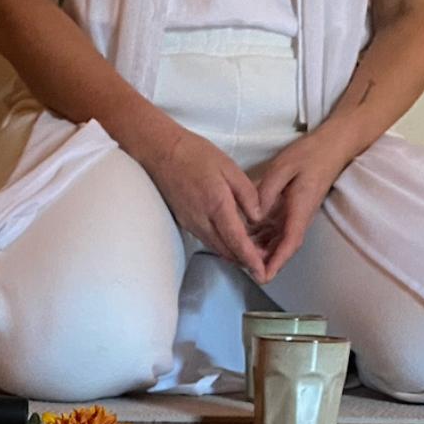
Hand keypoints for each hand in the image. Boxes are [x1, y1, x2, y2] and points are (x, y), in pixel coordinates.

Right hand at [143, 130, 267, 277]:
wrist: (160, 152)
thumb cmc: (195, 154)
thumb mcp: (229, 167)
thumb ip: (247, 193)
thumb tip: (257, 217)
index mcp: (217, 205)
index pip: (236, 241)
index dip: (250, 259)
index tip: (262, 271)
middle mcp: (202, 220)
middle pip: (226, 250)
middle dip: (245, 262)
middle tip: (263, 265)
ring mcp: (191, 223)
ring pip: (216, 247)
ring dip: (233, 255)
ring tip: (252, 256)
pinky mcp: (185, 221)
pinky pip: (207, 239)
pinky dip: (222, 245)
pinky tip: (232, 241)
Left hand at [252, 134, 353, 281]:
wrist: (331, 148)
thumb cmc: (308, 155)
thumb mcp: (283, 168)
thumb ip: (266, 192)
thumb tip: (253, 216)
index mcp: (300, 209)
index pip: (289, 242)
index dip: (276, 261)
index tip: (263, 276)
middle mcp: (300, 217)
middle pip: (283, 247)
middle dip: (265, 262)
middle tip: (241, 269)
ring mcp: (297, 214)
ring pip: (279, 241)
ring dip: (263, 252)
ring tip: (240, 258)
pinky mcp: (293, 210)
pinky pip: (278, 230)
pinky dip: (263, 238)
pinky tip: (246, 240)